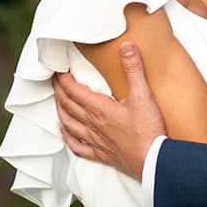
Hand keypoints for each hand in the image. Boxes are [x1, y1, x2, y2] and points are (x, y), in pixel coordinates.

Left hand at [53, 42, 164, 178]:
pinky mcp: (100, 154)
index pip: (73, 90)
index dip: (63, 79)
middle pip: (67, 105)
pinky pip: (77, 147)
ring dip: (60, 111)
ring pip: (68, 124)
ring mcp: (94, 141)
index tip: (58, 70)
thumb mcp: (143, 94)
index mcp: (99, 108)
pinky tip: (67, 134)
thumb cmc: (148, 129)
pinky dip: (68, 138)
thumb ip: (134, 69)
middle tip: (54, 81)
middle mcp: (92, 124)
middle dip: (59, 91)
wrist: (152, 160)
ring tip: (58, 102)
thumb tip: (126, 46)